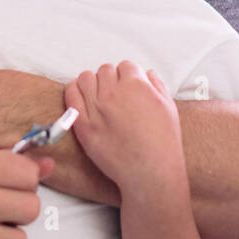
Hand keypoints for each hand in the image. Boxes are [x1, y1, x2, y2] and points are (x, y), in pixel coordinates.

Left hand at [63, 61, 184, 193]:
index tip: (129, 87)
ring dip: (92, 83)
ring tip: (98, 96)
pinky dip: (74, 92)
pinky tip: (81, 99)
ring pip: (85, 78)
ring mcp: (96, 108)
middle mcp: (113, 93)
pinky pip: (70, 96)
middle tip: (116, 95)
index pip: (126, 66)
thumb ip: (157, 86)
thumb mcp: (169, 108)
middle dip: (111, 79)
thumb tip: (147, 73)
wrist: (149, 172)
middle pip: (105, 70)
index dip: (129, 76)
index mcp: (136, 85)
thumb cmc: (163, 142)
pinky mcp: (83, 124)